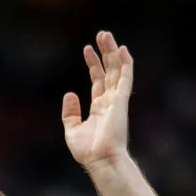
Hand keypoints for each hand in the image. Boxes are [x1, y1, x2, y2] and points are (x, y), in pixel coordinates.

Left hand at [61, 30, 133, 169]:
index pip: (98, 80)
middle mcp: (110, 102)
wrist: (101, 161)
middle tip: (101, 35)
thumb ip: (70, 112)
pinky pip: (125, 79)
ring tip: (106, 35)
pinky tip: (123, 50)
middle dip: (105, 53)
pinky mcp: (121, 102)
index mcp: (99, 108)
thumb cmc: (88, 151)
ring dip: (112, 52)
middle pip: (109, 71)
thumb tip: (69, 94)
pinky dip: (126, 64)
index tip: (87, 49)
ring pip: (117, 71)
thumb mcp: (72, 130)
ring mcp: (117, 101)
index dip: (93, 64)